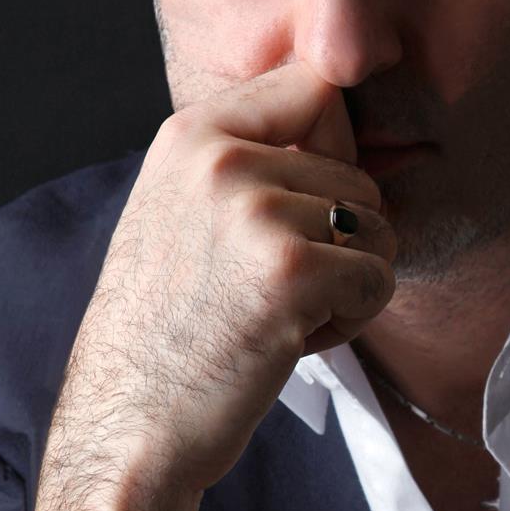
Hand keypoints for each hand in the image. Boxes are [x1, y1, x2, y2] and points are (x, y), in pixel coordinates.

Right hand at [36, 62, 396, 510]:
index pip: (315, 86)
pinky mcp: (294, 272)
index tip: (308, 205)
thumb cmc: (167, 330)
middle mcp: (223, 157)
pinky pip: (379, 279)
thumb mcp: (181, 209)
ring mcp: (258, 212)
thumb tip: (337, 113)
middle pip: (359, 173)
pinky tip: (292, 340)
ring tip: (278, 314)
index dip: (334, 148)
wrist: (129, 423)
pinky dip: (352, 320)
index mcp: (193, 132)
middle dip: (340, 239)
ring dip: (348, 283)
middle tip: (272, 289)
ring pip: (377, 228)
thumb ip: (247, 159)